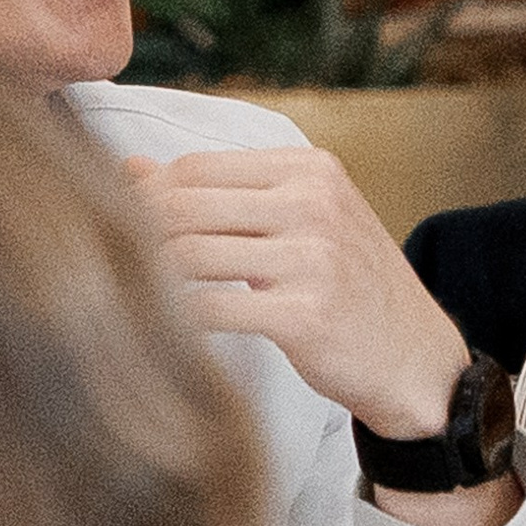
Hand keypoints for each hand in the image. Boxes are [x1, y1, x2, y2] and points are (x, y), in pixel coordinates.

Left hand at [124, 146, 468, 442]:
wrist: (414, 358)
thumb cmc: (348, 288)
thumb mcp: (298, 224)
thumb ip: (220, 195)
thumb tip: (130, 169)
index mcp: (310, 170)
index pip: (198, 168)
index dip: (147, 197)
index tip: (119, 228)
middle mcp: (314, 203)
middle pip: (186, 205)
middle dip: (136, 236)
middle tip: (111, 268)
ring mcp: (314, 257)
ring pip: (191, 254)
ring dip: (149, 279)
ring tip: (130, 300)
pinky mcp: (307, 314)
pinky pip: (213, 309)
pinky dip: (177, 320)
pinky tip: (164, 332)